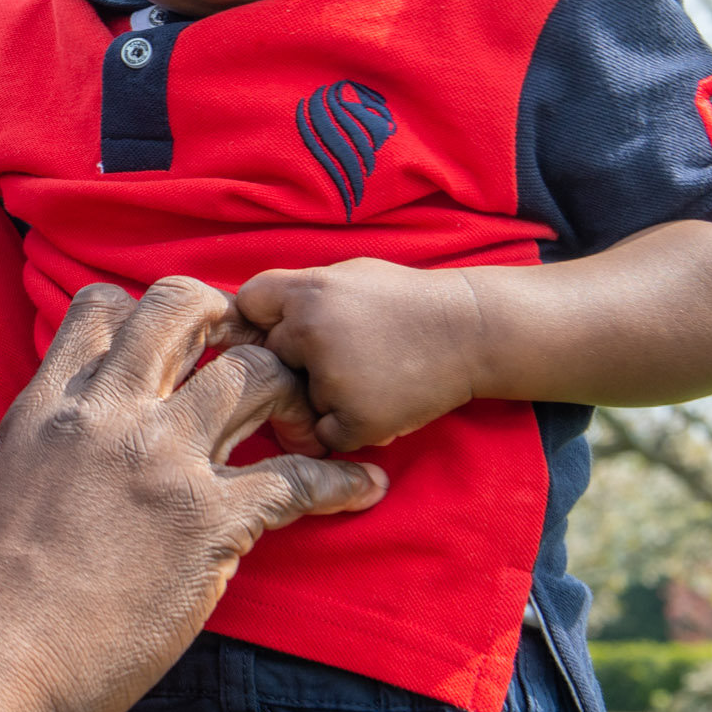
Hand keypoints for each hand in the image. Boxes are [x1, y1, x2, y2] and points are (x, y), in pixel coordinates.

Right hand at [0, 276, 386, 711]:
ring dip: (291, 386)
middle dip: (225, 314)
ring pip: (254, 374)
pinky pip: (298, 479)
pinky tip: (365, 484)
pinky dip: (341, 479)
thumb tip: (40, 450)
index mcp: (47, 407)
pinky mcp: (208, 523)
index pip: (101, 309)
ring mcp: (162, 462)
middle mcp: (108, 415)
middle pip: (181, 309)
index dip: (142, 312)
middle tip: (248, 347)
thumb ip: (28, 452)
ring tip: (312, 414)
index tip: (169, 343)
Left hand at [237, 257, 485, 451]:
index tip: (286, 324)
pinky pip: (323, 436)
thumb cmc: (404, 301)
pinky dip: (343, 427)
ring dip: (321, 396)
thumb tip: (239, 316)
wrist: (473, 332)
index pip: (249, 305)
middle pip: (268, 357)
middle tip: (344, 352)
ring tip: (368, 374)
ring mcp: (333, 380)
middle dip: (295, 360)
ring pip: (296, 400)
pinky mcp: (356, 421)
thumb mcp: (344, 275)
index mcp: (308, 291)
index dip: (264, 318)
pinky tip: (376, 400)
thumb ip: (294, 292)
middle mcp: (312, 333)